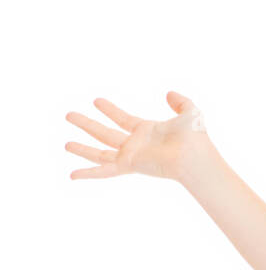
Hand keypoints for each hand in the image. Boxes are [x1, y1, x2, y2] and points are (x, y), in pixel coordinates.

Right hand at [65, 90, 212, 181]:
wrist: (194, 156)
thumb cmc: (195, 138)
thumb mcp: (190, 112)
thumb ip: (181, 102)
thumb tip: (169, 93)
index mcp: (147, 132)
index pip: (122, 119)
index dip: (109, 110)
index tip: (96, 101)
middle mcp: (136, 145)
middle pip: (105, 134)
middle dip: (87, 124)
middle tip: (69, 115)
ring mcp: (131, 156)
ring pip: (100, 152)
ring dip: (82, 148)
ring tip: (65, 144)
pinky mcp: (129, 165)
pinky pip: (104, 170)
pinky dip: (88, 174)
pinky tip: (72, 175)